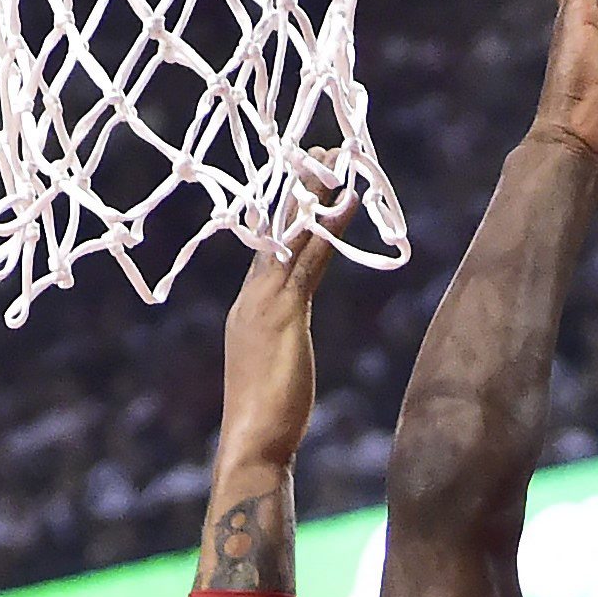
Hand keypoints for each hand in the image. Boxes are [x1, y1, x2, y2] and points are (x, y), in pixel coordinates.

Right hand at [219, 178, 340, 475]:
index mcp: (248, 309)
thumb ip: (279, 345)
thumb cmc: (266, 421)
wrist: (251, 444)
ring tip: (337, 160)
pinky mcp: (284, 313)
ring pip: (292, 235)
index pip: (268, 249)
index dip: (286, 214)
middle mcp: (251, 297)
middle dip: (298, 189)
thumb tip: (285, 346)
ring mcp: (264, 302)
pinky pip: (311, 260)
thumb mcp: (275, 369)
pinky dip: (329, 228)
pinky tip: (349, 200)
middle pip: (276, 229)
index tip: (305, 181)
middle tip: (320, 152)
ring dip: (315, 194)